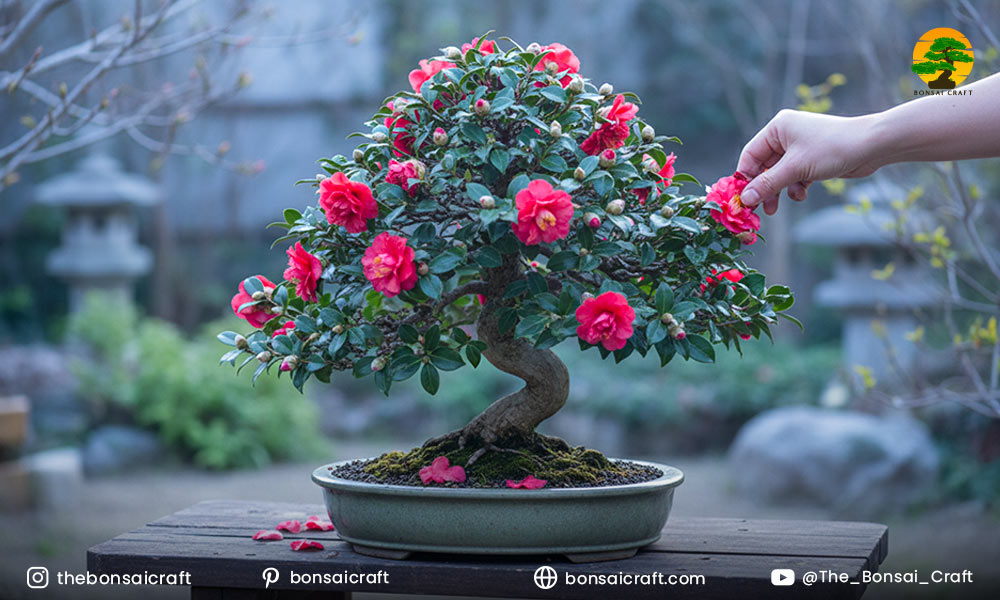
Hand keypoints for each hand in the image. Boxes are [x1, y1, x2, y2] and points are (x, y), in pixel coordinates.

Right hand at [736, 110, 882, 214]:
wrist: (872, 146)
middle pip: (764, 167)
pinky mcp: (812, 160)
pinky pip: (794, 176)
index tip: (740, 199)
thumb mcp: (795, 169)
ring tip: (774, 209)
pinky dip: (795, 187)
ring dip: (777, 191)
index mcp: (778, 128)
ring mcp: (800, 148)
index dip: (744, 178)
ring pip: (779, 174)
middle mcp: (786, 135)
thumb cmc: (831, 149)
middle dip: (762, 189)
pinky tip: (801, 195)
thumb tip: (744, 199)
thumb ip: (767, 184)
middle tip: (757, 210)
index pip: (750, 154)